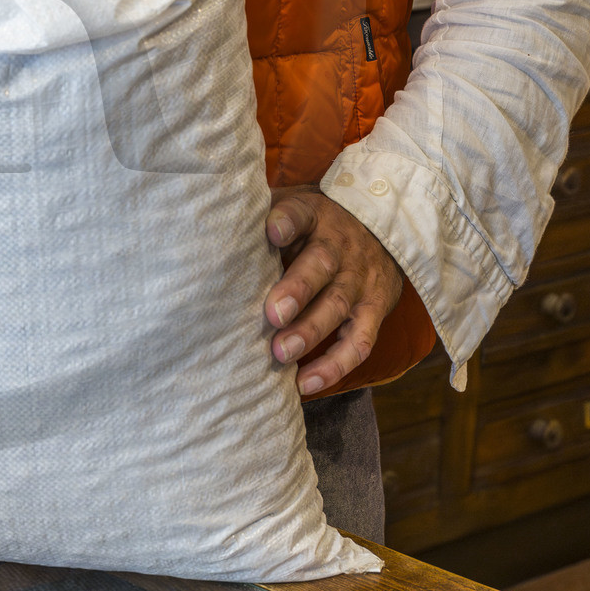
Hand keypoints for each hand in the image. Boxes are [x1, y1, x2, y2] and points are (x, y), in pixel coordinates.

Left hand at [264, 185, 402, 396]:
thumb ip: (261, 218)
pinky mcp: (375, 309)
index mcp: (315, 216)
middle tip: (273, 314)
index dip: (287, 221)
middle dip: (298, 289)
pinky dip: (335, 365)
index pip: (301, 212)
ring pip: (338, 305)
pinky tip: (306, 383)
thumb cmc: (317, 226)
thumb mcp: (295, 208)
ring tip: (281, 353)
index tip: (272, 231)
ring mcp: (359, 280)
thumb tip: (206, 230)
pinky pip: (360, 341)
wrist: (383, 228)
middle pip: (321, 265)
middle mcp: (340, 247)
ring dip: (310, 331)